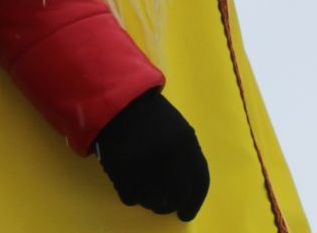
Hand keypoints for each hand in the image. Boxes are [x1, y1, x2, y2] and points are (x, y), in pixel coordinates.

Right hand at [92, 88, 209, 220]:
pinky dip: (132, 195)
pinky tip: (130, 182)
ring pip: (154, 202)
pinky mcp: (123, 174)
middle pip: (177, 197)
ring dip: (151, 202)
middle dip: (171, 206)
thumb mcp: (178, 128)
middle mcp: (171, 159)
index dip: (194, 202)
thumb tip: (186, 187)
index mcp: (187, 145)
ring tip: (145, 192)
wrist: (117, 103)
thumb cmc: (150, 115)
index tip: (186, 213)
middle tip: (164, 207)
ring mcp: (146, 167)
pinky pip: (131, 198)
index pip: (199, 183)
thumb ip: (186, 155)